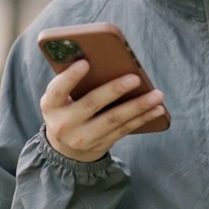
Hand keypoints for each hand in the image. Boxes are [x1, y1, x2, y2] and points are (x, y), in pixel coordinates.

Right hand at [40, 60, 166, 161]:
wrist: (65, 148)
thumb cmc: (66, 110)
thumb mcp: (60, 99)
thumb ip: (73, 83)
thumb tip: (103, 60)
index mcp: (51, 105)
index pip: (58, 90)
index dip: (70, 77)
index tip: (85, 63)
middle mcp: (64, 123)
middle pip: (92, 104)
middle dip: (115, 90)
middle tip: (135, 78)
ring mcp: (83, 137)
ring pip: (114, 120)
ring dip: (138, 106)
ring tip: (157, 95)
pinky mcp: (101, 145)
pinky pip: (124, 130)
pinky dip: (143, 118)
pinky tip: (157, 109)